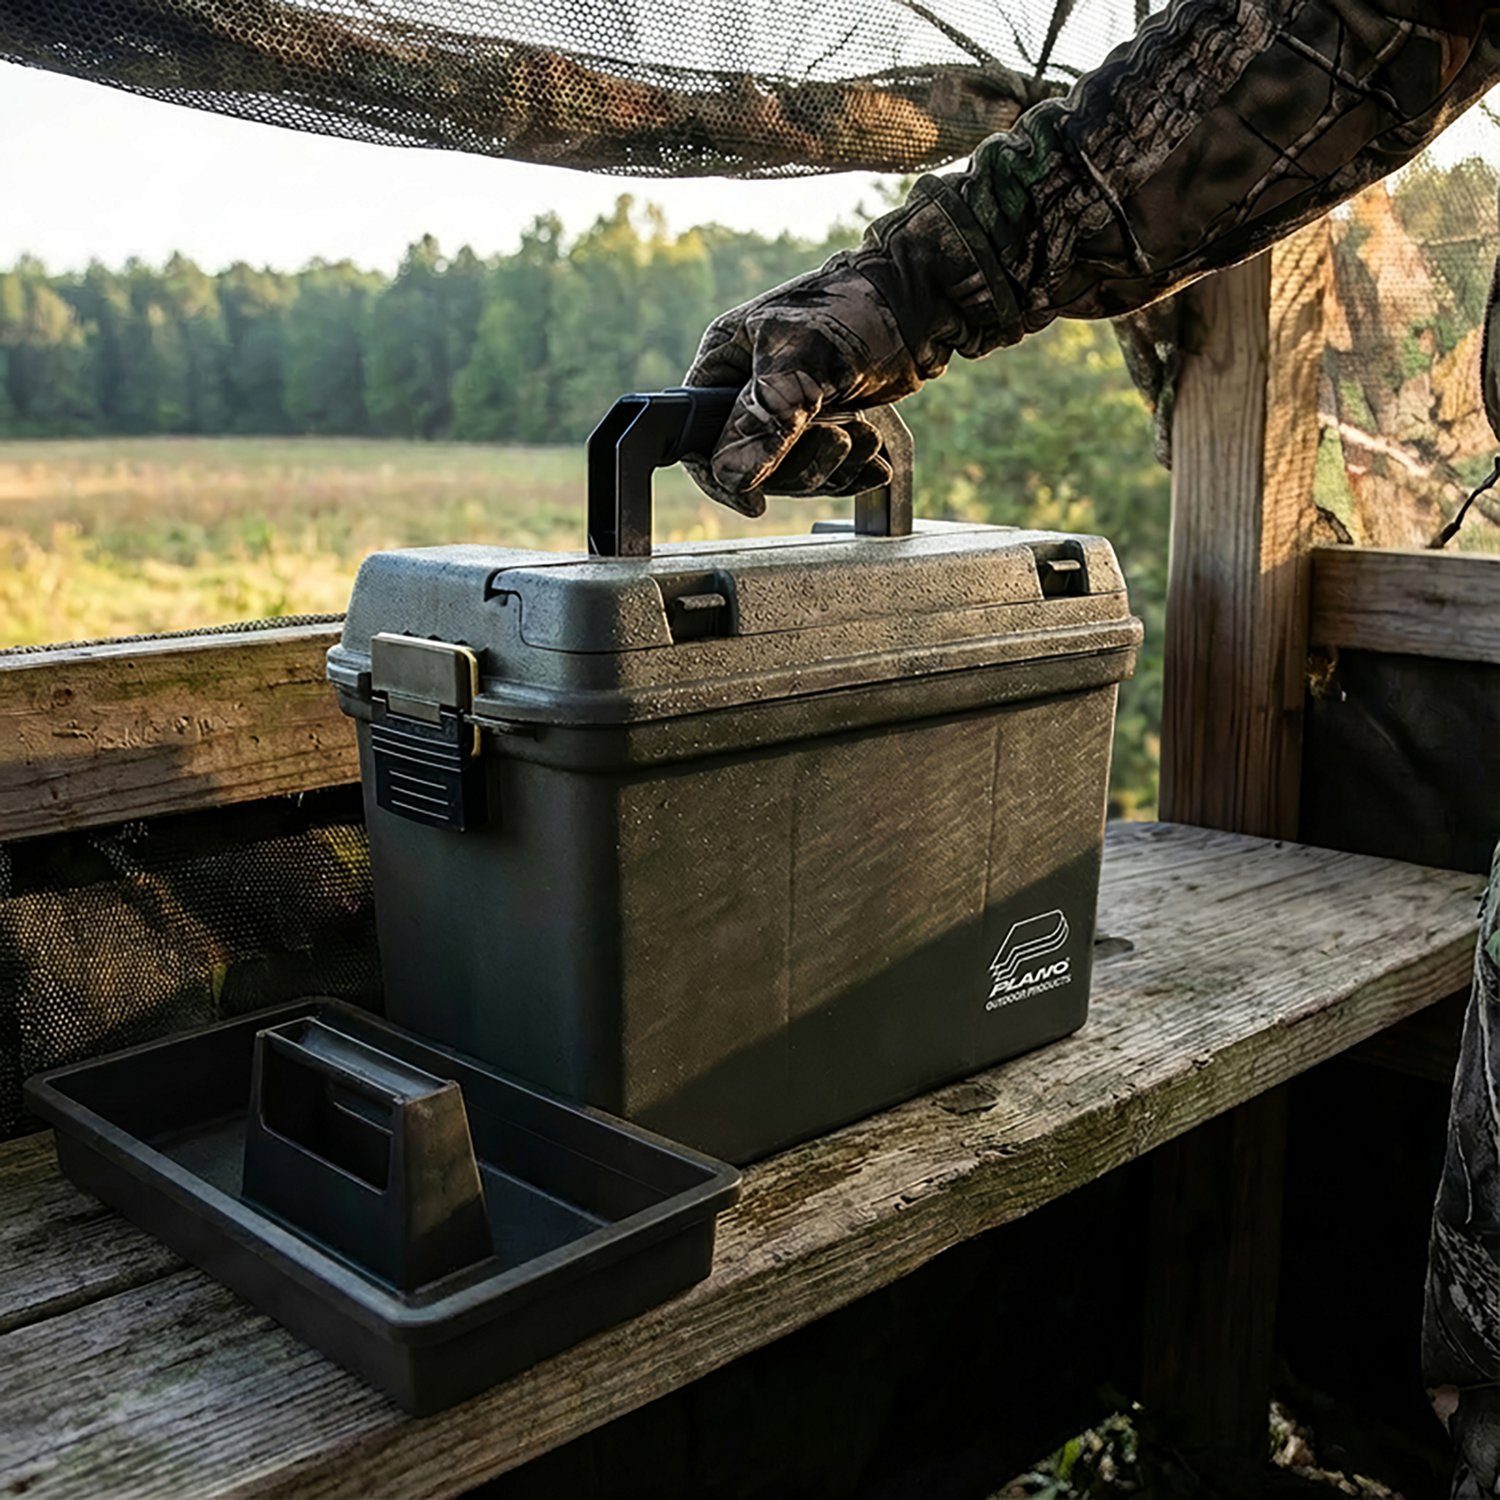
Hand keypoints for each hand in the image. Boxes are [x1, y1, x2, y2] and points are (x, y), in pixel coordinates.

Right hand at [681, 258, 917, 515]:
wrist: (917, 303)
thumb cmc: (855, 307)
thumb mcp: (803, 360)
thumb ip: (765, 418)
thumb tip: (732, 475)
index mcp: (725, 360)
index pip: (697, 435)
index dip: (720, 474)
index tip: (753, 501)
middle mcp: (748, 387)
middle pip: (749, 463)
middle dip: (798, 466)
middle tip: (841, 441)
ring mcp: (786, 408)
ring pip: (789, 472)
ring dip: (832, 467)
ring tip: (866, 440)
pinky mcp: (821, 423)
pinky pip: (822, 469)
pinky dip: (849, 472)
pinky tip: (874, 461)